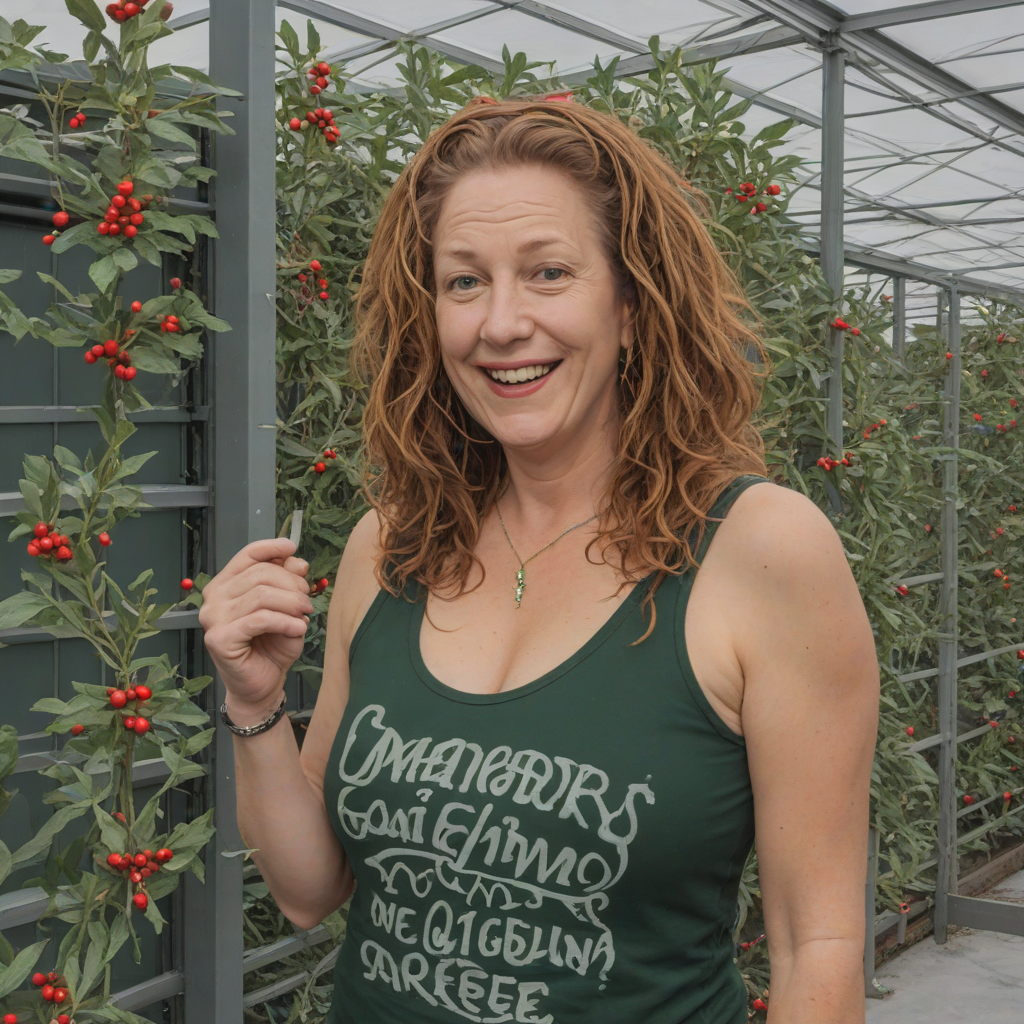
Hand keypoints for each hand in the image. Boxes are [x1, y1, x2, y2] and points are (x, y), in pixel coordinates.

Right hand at [198, 538, 313, 712]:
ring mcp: (213, 618)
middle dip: (292, 583)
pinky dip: (285, 621)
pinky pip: (260, 619)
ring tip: (305, 614)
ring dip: (292, 602)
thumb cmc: (272, 645)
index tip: (292, 549)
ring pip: (262, 594)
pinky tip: (298, 628)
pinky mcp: (219, 639)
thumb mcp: (287, 607)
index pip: (247, 555)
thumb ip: (288, 581)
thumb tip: (296, 559)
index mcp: (226, 584)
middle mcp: (213, 597)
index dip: (271, 548)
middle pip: (261, 573)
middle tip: (307, 601)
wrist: (263, 684)